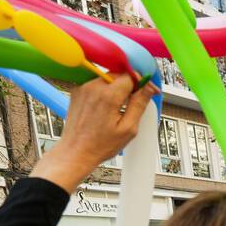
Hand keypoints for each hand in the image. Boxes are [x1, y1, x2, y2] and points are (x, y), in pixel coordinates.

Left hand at [31, 75, 157, 193]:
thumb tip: (148, 88)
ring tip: (120, 106)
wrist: (76, 151)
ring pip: (107, 78)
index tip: (149, 90)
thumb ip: (139, 104)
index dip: (142, 82)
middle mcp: (93, 87)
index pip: (130, 76)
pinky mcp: (77, 91)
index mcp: (108, 96)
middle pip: (118, 74)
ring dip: (117, 87)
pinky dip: (104, 91)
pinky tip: (107, 107)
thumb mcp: (128, 128)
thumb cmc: (101, 144)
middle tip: (137, 99)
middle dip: (130, 83)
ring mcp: (83, 88)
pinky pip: (96, 84)